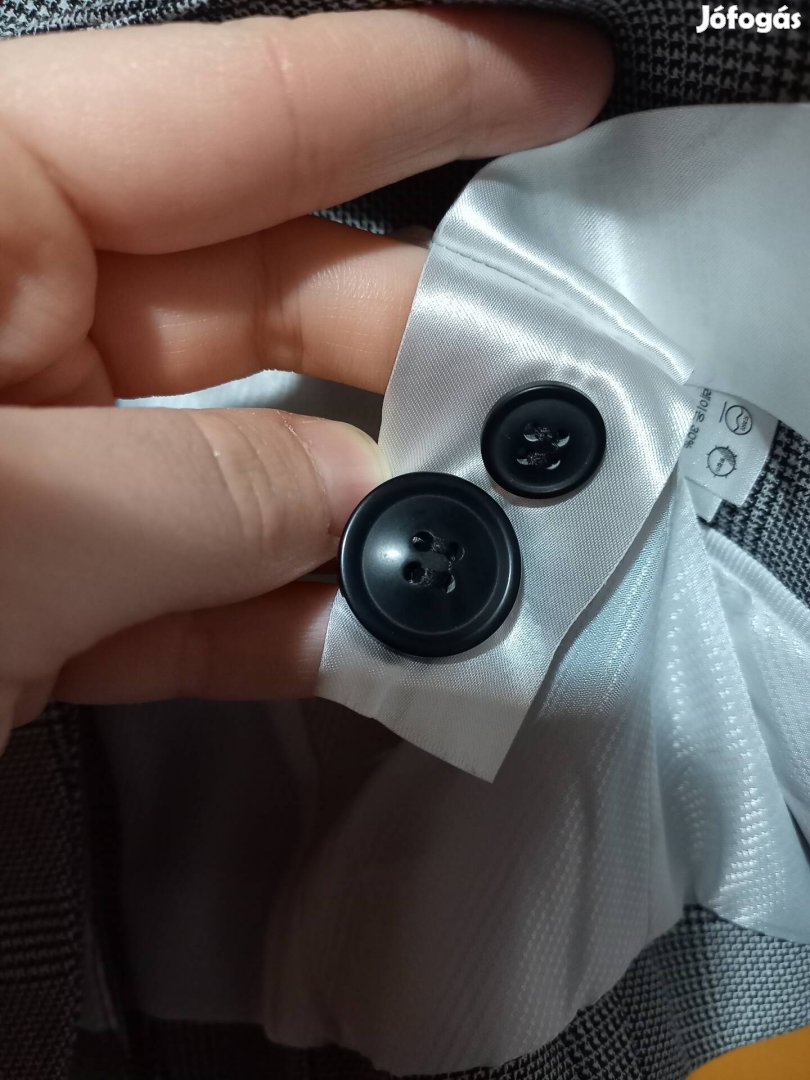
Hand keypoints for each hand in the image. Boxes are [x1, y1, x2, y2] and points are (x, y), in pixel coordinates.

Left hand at [0, 7, 610, 742]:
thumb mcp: (14, 517)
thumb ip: (201, 495)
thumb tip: (353, 499)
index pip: (233, 105)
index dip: (414, 89)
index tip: (556, 83)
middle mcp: (0, 315)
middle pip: (259, 290)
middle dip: (415, 346)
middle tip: (538, 402)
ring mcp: (20, 458)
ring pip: (232, 455)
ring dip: (357, 513)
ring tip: (478, 542)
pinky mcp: (29, 585)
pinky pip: (178, 583)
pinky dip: (273, 621)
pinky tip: (365, 639)